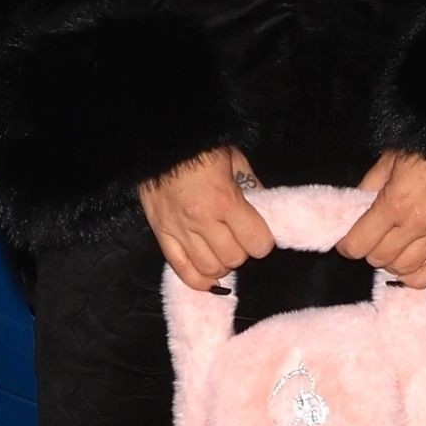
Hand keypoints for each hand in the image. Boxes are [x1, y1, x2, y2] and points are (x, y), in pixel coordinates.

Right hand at [138, 145, 274, 290]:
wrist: (160, 144)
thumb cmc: (199, 150)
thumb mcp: (234, 159)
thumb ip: (252, 185)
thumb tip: (265, 206)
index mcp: (225, 200)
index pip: (256, 242)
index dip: (262, 242)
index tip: (260, 236)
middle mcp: (203, 220)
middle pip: (234, 258)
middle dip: (242, 252)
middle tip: (239, 239)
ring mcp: (180, 230)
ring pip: (209, 269)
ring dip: (221, 264)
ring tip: (221, 251)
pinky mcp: (162, 235)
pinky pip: (181, 270)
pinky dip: (197, 280)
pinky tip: (208, 278)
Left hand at [333, 150, 425, 288]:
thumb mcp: (390, 158)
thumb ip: (370, 184)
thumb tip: (355, 206)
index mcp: (393, 204)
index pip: (360, 242)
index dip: (347, 246)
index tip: (346, 243)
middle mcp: (414, 225)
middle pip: (380, 258)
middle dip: (369, 252)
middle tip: (370, 241)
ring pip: (405, 268)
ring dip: (390, 264)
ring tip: (389, 252)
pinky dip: (418, 279)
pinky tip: (408, 274)